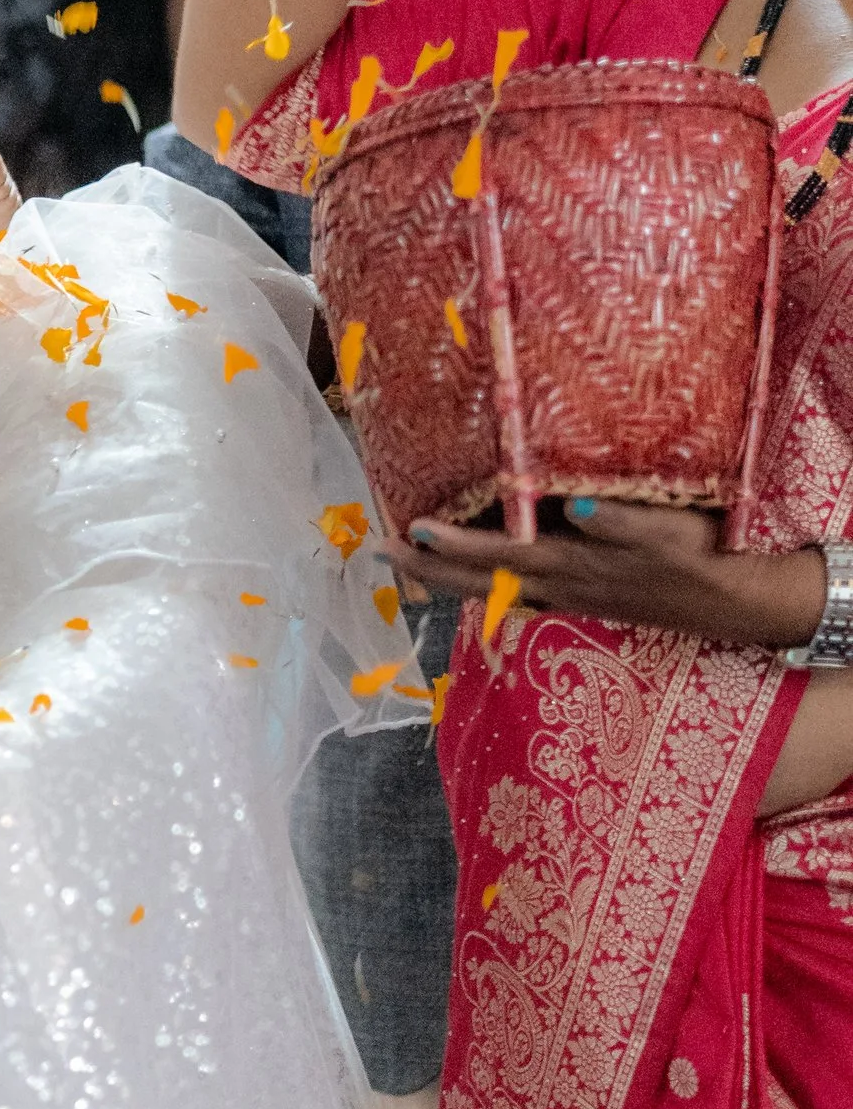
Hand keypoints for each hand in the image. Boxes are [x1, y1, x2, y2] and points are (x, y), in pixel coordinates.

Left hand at [404, 502, 827, 650]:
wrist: (731, 601)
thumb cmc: (698, 555)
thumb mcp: (667, 531)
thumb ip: (619, 521)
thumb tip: (572, 506)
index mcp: (570, 562)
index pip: (497, 552)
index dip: (452, 543)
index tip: (408, 527)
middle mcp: (558, 584)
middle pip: (478, 578)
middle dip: (427, 565)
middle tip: (378, 548)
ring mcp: (565, 597)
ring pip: (491, 589)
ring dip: (446, 576)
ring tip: (405, 560)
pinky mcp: (578, 600)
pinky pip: (516, 595)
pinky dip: (482, 586)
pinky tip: (466, 582)